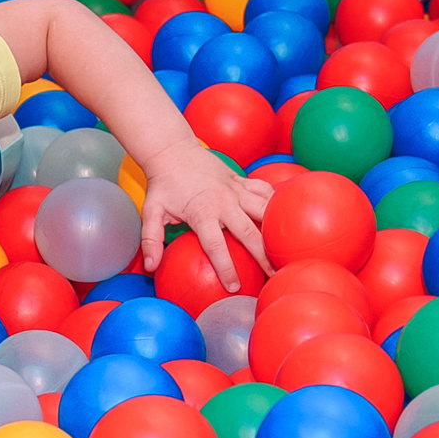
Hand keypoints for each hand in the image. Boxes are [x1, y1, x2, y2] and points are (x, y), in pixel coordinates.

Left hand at [137, 140, 274, 289]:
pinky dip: (276, 201)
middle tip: (275, 275)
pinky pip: (265, 191)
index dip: (226, 268)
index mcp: (203, 213)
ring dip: (277, 228)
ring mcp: (236, 190)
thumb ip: (151, 239)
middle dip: (264, 255)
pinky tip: (284, 216)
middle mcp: (224, 202)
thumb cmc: (163, 184)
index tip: (234, 287)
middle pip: (249, 233)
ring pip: (264, 210)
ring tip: (289, 248)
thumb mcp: (151, 211)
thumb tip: (150, 266)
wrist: (174, 150)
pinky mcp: (242, 181)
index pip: (216, 246)